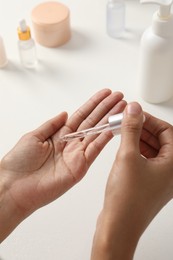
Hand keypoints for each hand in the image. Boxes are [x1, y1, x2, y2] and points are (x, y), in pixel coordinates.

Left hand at [0, 89, 125, 241]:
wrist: (15, 187)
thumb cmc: (19, 163)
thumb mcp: (34, 136)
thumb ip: (51, 124)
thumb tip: (64, 113)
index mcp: (60, 135)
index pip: (81, 116)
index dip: (94, 104)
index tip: (105, 94)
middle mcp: (71, 144)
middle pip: (92, 122)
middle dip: (106, 109)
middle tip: (119, 98)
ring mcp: (77, 155)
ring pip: (97, 134)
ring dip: (110, 121)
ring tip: (122, 109)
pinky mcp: (80, 167)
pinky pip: (95, 149)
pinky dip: (105, 138)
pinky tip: (114, 127)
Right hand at [91, 103, 172, 259]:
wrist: (118, 226)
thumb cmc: (127, 199)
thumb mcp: (127, 156)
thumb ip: (131, 129)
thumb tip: (134, 109)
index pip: (168, 131)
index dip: (151, 120)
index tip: (135, 114)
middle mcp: (171, 171)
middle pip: (161, 140)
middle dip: (143, 128)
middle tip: (127, 121)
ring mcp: (160, 178)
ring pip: (152, 149)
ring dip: (138, 138)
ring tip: (123, 132)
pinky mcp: (149, 182)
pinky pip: (146, 159)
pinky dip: (136, 150)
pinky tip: (124, 146)